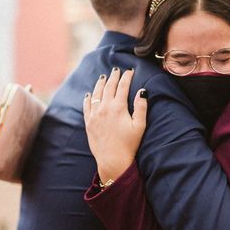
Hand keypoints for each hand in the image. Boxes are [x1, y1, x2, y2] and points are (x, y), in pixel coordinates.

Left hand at [83, 68, 147, 182]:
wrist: (112, 160)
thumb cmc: (129, 144)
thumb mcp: (139, 126)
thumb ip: (141, 107)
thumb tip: (143, 91)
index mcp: (118, 107)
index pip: (123, 86)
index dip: (127, 77)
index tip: (130, 71)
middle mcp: (105, 108)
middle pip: (109, 87)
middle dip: (114, 77)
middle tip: (116, 70)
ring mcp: (95, 115)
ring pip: (96, 93)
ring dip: (100, 84)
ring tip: (103, 77)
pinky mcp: (88, 122)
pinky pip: (87, 106)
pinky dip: (88, 98)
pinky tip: (89, 94)